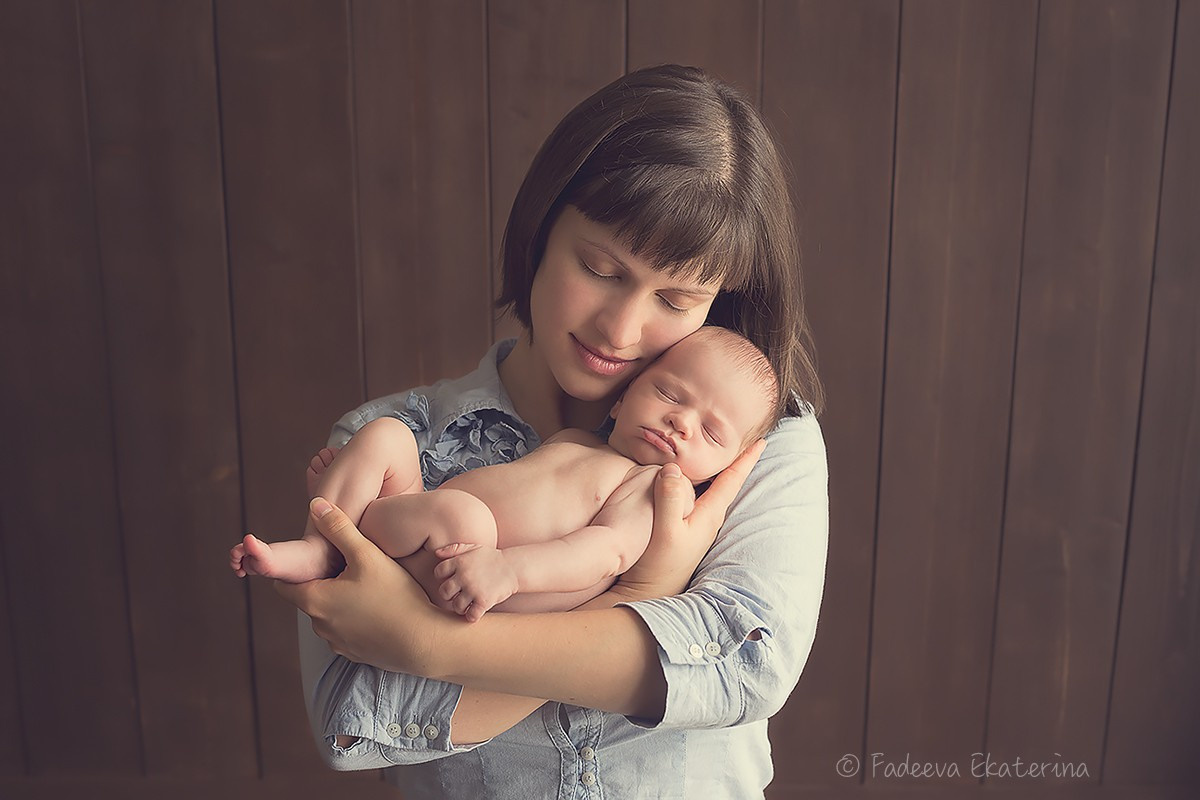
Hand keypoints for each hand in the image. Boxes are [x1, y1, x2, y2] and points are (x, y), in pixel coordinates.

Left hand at [274, 497, 447, 674]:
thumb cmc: (396, 597)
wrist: (425, 641)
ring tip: (366, 585)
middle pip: (309, 597)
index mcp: (315, 600)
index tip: (312, 558)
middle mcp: (320, 625)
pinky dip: (355, 618)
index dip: (295, 569)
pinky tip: (378, 607)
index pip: (284, 584)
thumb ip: (339, 528)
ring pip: (329, 615)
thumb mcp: (367, 554)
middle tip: (346, 566)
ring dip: (339, 601)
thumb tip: (317, 506)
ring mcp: (337, 643)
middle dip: (323, 581)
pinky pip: (347, 631)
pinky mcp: (356, 653)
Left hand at [433, 546, 518, 622]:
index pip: (439, 572)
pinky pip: (471, 615)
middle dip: (449, 594)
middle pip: (444, 592)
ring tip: (467, 603)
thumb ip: (454, 549)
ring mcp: (474, 589)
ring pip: (456, 606)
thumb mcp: (473, 547)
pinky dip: (471, 616)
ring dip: (460, 607)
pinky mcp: (484, 601)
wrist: (514, 567)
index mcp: (460, 562)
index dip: (443, 577)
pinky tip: (475, 611)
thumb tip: (436, 553)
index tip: (452, 579)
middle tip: (457, 594)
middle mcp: (464, 576)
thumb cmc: (491, 558)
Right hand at [615, 439, 766, 600]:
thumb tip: (673, 467)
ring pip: (713, 490)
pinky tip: (693, 479)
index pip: (733, 480)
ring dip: (721, 472)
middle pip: (727, 483)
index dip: (746, 459)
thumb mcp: (664, 530)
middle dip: (738, 460)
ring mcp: (698, 525)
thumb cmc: (659, 565)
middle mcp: (709, 519)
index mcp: (709, 515)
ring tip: (725, 453)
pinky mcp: (686, 530)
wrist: (650, 593)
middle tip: (747, 439)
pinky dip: (702, 483)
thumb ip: (669, 498)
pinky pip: (699, 498)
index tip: (762, 441)